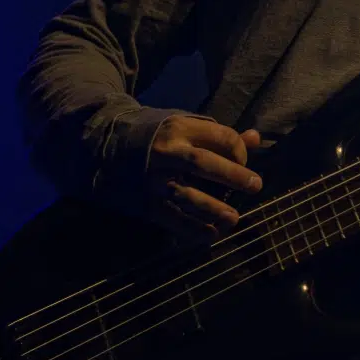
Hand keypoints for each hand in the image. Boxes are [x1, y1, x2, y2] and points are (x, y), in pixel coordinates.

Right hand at [148, 115, 264, 241]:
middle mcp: (166, 153)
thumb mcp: (182, 125)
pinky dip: (194, 230)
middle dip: (234, 176)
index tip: (243, 162)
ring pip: (188, 195)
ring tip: (234, 218)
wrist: (103, 147)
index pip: (219, 138)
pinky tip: (212, 234)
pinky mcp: (146, 202)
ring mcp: (154, 179)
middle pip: (204, 164)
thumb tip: (256, 139)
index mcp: (179, 128)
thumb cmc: (153, 134)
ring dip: (215, 208)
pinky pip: (173, 219)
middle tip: (255, 186)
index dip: (238, 151)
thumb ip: (218, 135)